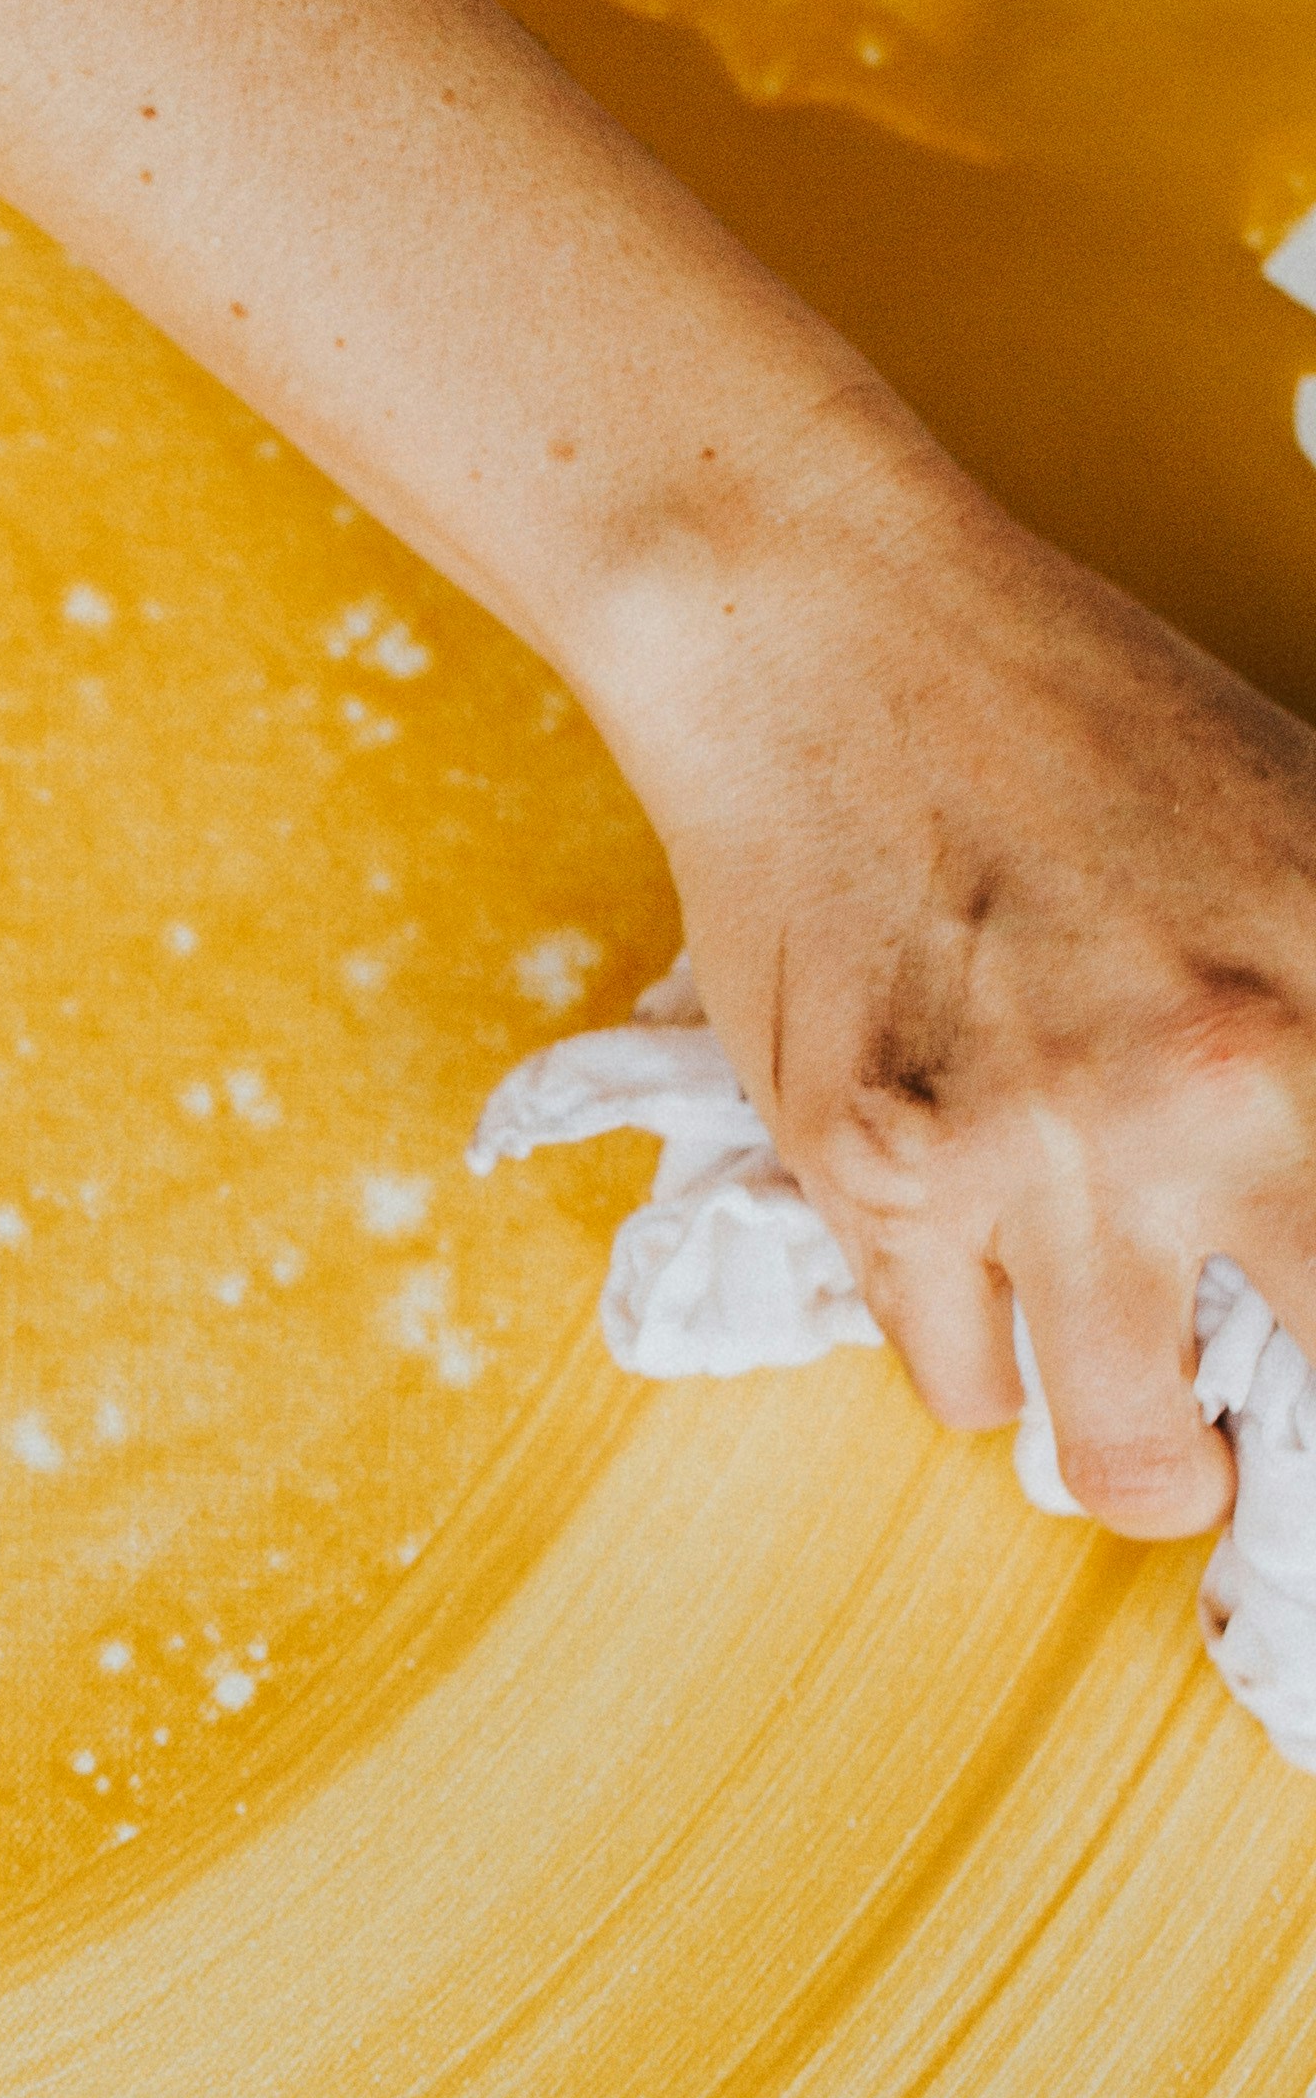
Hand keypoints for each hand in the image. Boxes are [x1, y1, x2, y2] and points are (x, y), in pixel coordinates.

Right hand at [607, 449, 1315, 1533]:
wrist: (829, 636)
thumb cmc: (1077, 722)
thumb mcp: (1310, 844)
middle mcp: (1206, 1096)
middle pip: (1289, 1418)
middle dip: (1266, 1461)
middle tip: (1255, 1436)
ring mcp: (1026, 1151)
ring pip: (1115, 1450)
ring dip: (1132, 1435)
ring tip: (1131, 1375)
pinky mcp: (871, 1173)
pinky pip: (953, 1378)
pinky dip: (979, 1350)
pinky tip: (987, 1251)